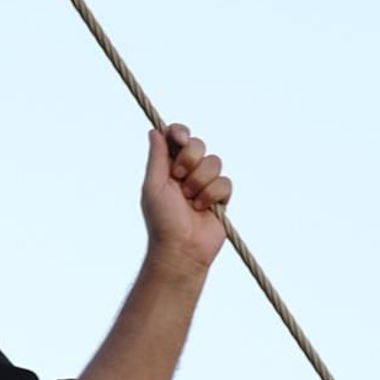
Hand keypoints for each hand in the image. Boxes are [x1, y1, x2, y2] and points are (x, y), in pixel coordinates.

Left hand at [141, 125, 231, 276]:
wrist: (182, 248)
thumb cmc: (162, 220)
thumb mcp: (153, 185)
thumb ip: (156, 157)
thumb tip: (154, 131)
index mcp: (169, 167)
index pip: (177, 138)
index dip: (180, 133)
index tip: (179, 138)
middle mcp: (188, 172)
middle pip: (198, 144)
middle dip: (189, 160)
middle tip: (179, 179)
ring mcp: (205, 183)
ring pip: (214, 162)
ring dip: (200, 183)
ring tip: (190, 201)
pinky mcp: (221, 197)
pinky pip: (225, 182)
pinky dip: (212, 196)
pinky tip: (203, 210)